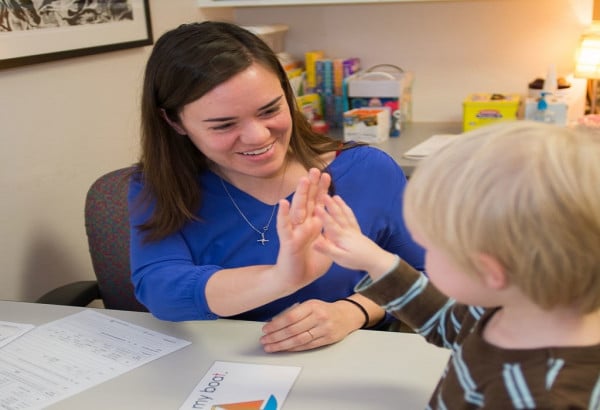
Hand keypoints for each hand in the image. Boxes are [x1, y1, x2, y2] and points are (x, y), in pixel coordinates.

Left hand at [260, 299, 362, 351]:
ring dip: (282, 345)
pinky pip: (306, 346)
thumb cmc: (324, 309)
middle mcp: (319, 318)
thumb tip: (274, 323)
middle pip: (293, 330)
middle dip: (276, 337)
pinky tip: (284, 348)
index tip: (266, 329)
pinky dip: (293, 348)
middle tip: (264, 340)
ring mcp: (323, 330)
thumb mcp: (310, 304)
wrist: (346, 316)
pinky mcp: (326, 340)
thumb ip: (295, 312)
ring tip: (270, 347)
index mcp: (312, 306)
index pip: (290, 316)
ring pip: (299, 340)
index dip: (276, 324)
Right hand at [273, 169, 331, 292]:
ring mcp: (293, 231)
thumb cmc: (310, 263)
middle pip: (307, 201)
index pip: (317, 204)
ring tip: (303, 180)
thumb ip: (329, 233)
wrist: (295, 280)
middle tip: (315, 170)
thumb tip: (333, 220)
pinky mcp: (287, 241)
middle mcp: (302, 224)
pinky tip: (282, 203)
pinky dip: (283, 216)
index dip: (322, 190)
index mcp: (312, 224)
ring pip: (296, 210)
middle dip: (311, 186)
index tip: (326, 176)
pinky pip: (284, 227)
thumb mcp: (326, 247)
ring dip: (299, 195)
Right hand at [314, 194, 395, 275]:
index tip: (316, 207)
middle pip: (338, 216)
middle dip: (331, 205)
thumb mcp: (340, 258)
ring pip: (346, 215)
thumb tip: (314, 242)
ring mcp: (353, 230)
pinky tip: (346, 208)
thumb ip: (327, 249)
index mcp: (341, 237)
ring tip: (335, 197)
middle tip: (324, 195)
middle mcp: (347, 231)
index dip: (323, 216)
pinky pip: (351, 218)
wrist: (376, 260)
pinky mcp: (357, 232)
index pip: (330, 224)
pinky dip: (348, 211)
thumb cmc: (357, 260)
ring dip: (340, 205)